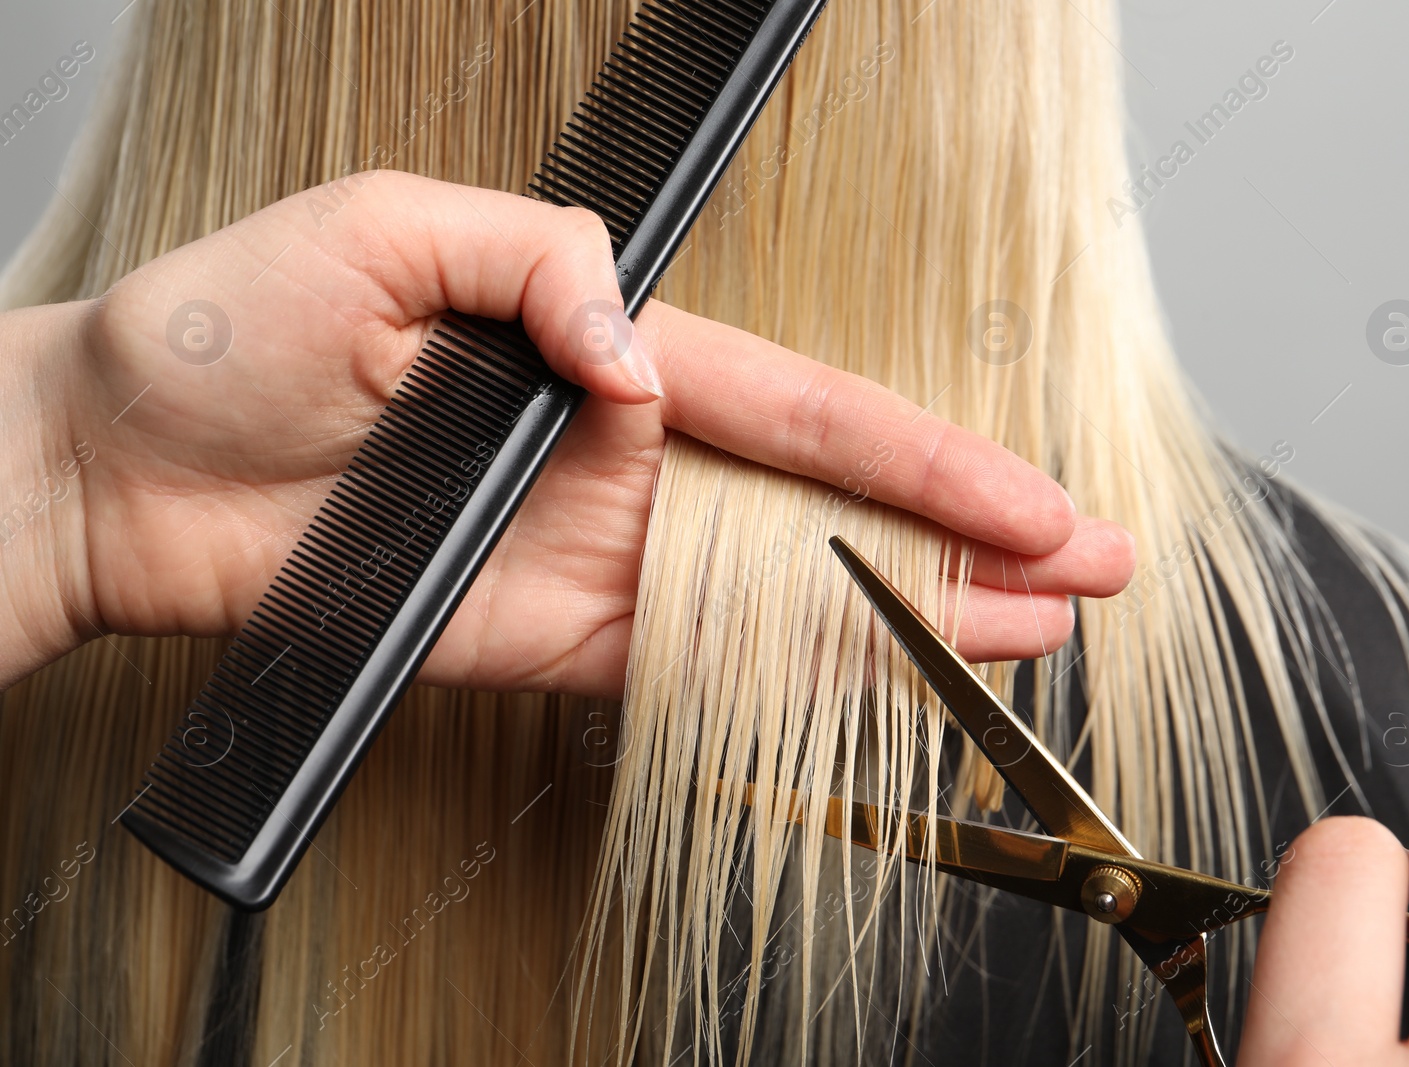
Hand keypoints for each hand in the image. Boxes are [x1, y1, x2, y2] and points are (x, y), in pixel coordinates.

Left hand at [0, 171, 1134, 695]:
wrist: (122, 466)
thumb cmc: (230, 331)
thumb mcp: (387, 228)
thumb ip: (541, 267)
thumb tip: (639, 358)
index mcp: (611, 358)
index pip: (808, 410)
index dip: (927, 456)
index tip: (1029, 495)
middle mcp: (628, 461)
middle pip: (831, 509)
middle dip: (970, 540)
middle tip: (1092, 570)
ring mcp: (596, 558)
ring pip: (784, 600)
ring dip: (907, 623)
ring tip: (1028, 640)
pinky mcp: (542, 643)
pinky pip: (686, 669)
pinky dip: (785, 686)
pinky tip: (877, 688)